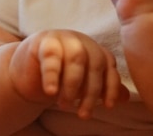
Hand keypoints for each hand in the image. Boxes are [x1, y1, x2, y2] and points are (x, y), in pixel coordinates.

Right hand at [9, 30, 123, 119]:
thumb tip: (126, 98)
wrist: (26, 72)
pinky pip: (51, 57)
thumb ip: (102, 87)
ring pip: (76, 58)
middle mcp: (81, 40)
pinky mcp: (42, 42)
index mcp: (94, 48)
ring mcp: (62, 38)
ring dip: (73, 85)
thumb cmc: (59, 78)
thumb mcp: (82, 84)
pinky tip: (51, 92)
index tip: (108, 106)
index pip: (109, 65)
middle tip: (82, 114)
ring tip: (65, 105)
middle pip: (95, 62)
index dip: (111, 86)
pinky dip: (53, 76)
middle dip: (91, 91)